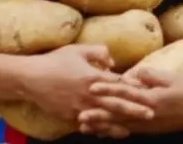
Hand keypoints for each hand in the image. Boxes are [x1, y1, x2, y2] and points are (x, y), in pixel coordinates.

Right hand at [20, 45, 152, 125]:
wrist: (31, 78)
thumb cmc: (56, 61)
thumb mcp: (79, 50)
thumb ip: (100, 52)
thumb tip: (113, 62)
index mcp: (93, 77)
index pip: (119, 84)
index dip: (134, 88)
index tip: (149, 92)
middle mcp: (88, 94)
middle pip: (116, 104)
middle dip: (135, 110)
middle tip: (151, 114)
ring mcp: (79, 108)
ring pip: (104, 118)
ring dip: (119, 124)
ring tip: (133, 129)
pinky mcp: (70, 116)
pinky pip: (89, 125)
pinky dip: (100, 130)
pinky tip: (109, 133)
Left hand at [78, 67, 182, 136]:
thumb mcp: (171, 77)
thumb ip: (150, 75)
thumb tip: (133, 73)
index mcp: (151, 99)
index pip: (125, 93)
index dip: (108, 89)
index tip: (92, 86)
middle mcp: (145, 114)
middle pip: (117, 113)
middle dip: (97, 114)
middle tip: (79, 114)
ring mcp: (146, 125)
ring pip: (118, 126)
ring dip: (100, 126)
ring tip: (83, 127)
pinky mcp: (147, 130)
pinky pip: (125, 132)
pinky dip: (111, 132)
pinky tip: (100, 132)